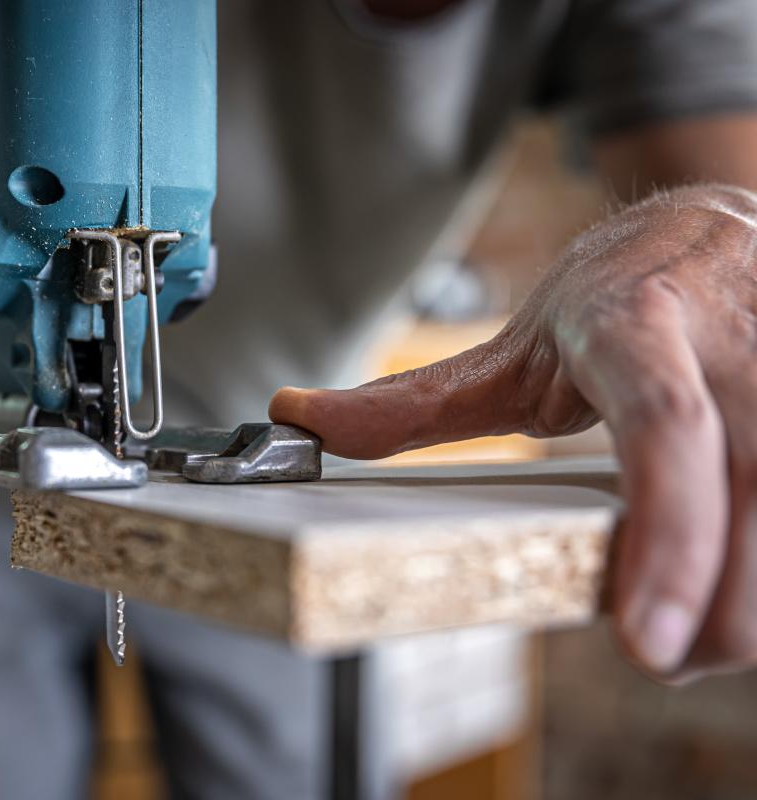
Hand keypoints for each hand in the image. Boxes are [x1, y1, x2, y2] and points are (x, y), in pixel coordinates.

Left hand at [270, 184, 756, 681]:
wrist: (711, 226)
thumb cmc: (613, 297)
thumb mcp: (511, 349)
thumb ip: (413, 402)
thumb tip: (296, 420)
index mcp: (633, 325)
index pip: (664, 426)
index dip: (667, 532)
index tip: (645, 638)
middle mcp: (729, 337)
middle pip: (755, 486)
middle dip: (722, 604)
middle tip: (664, 656)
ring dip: (751, 596)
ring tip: (696, 634)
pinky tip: (732, 589)